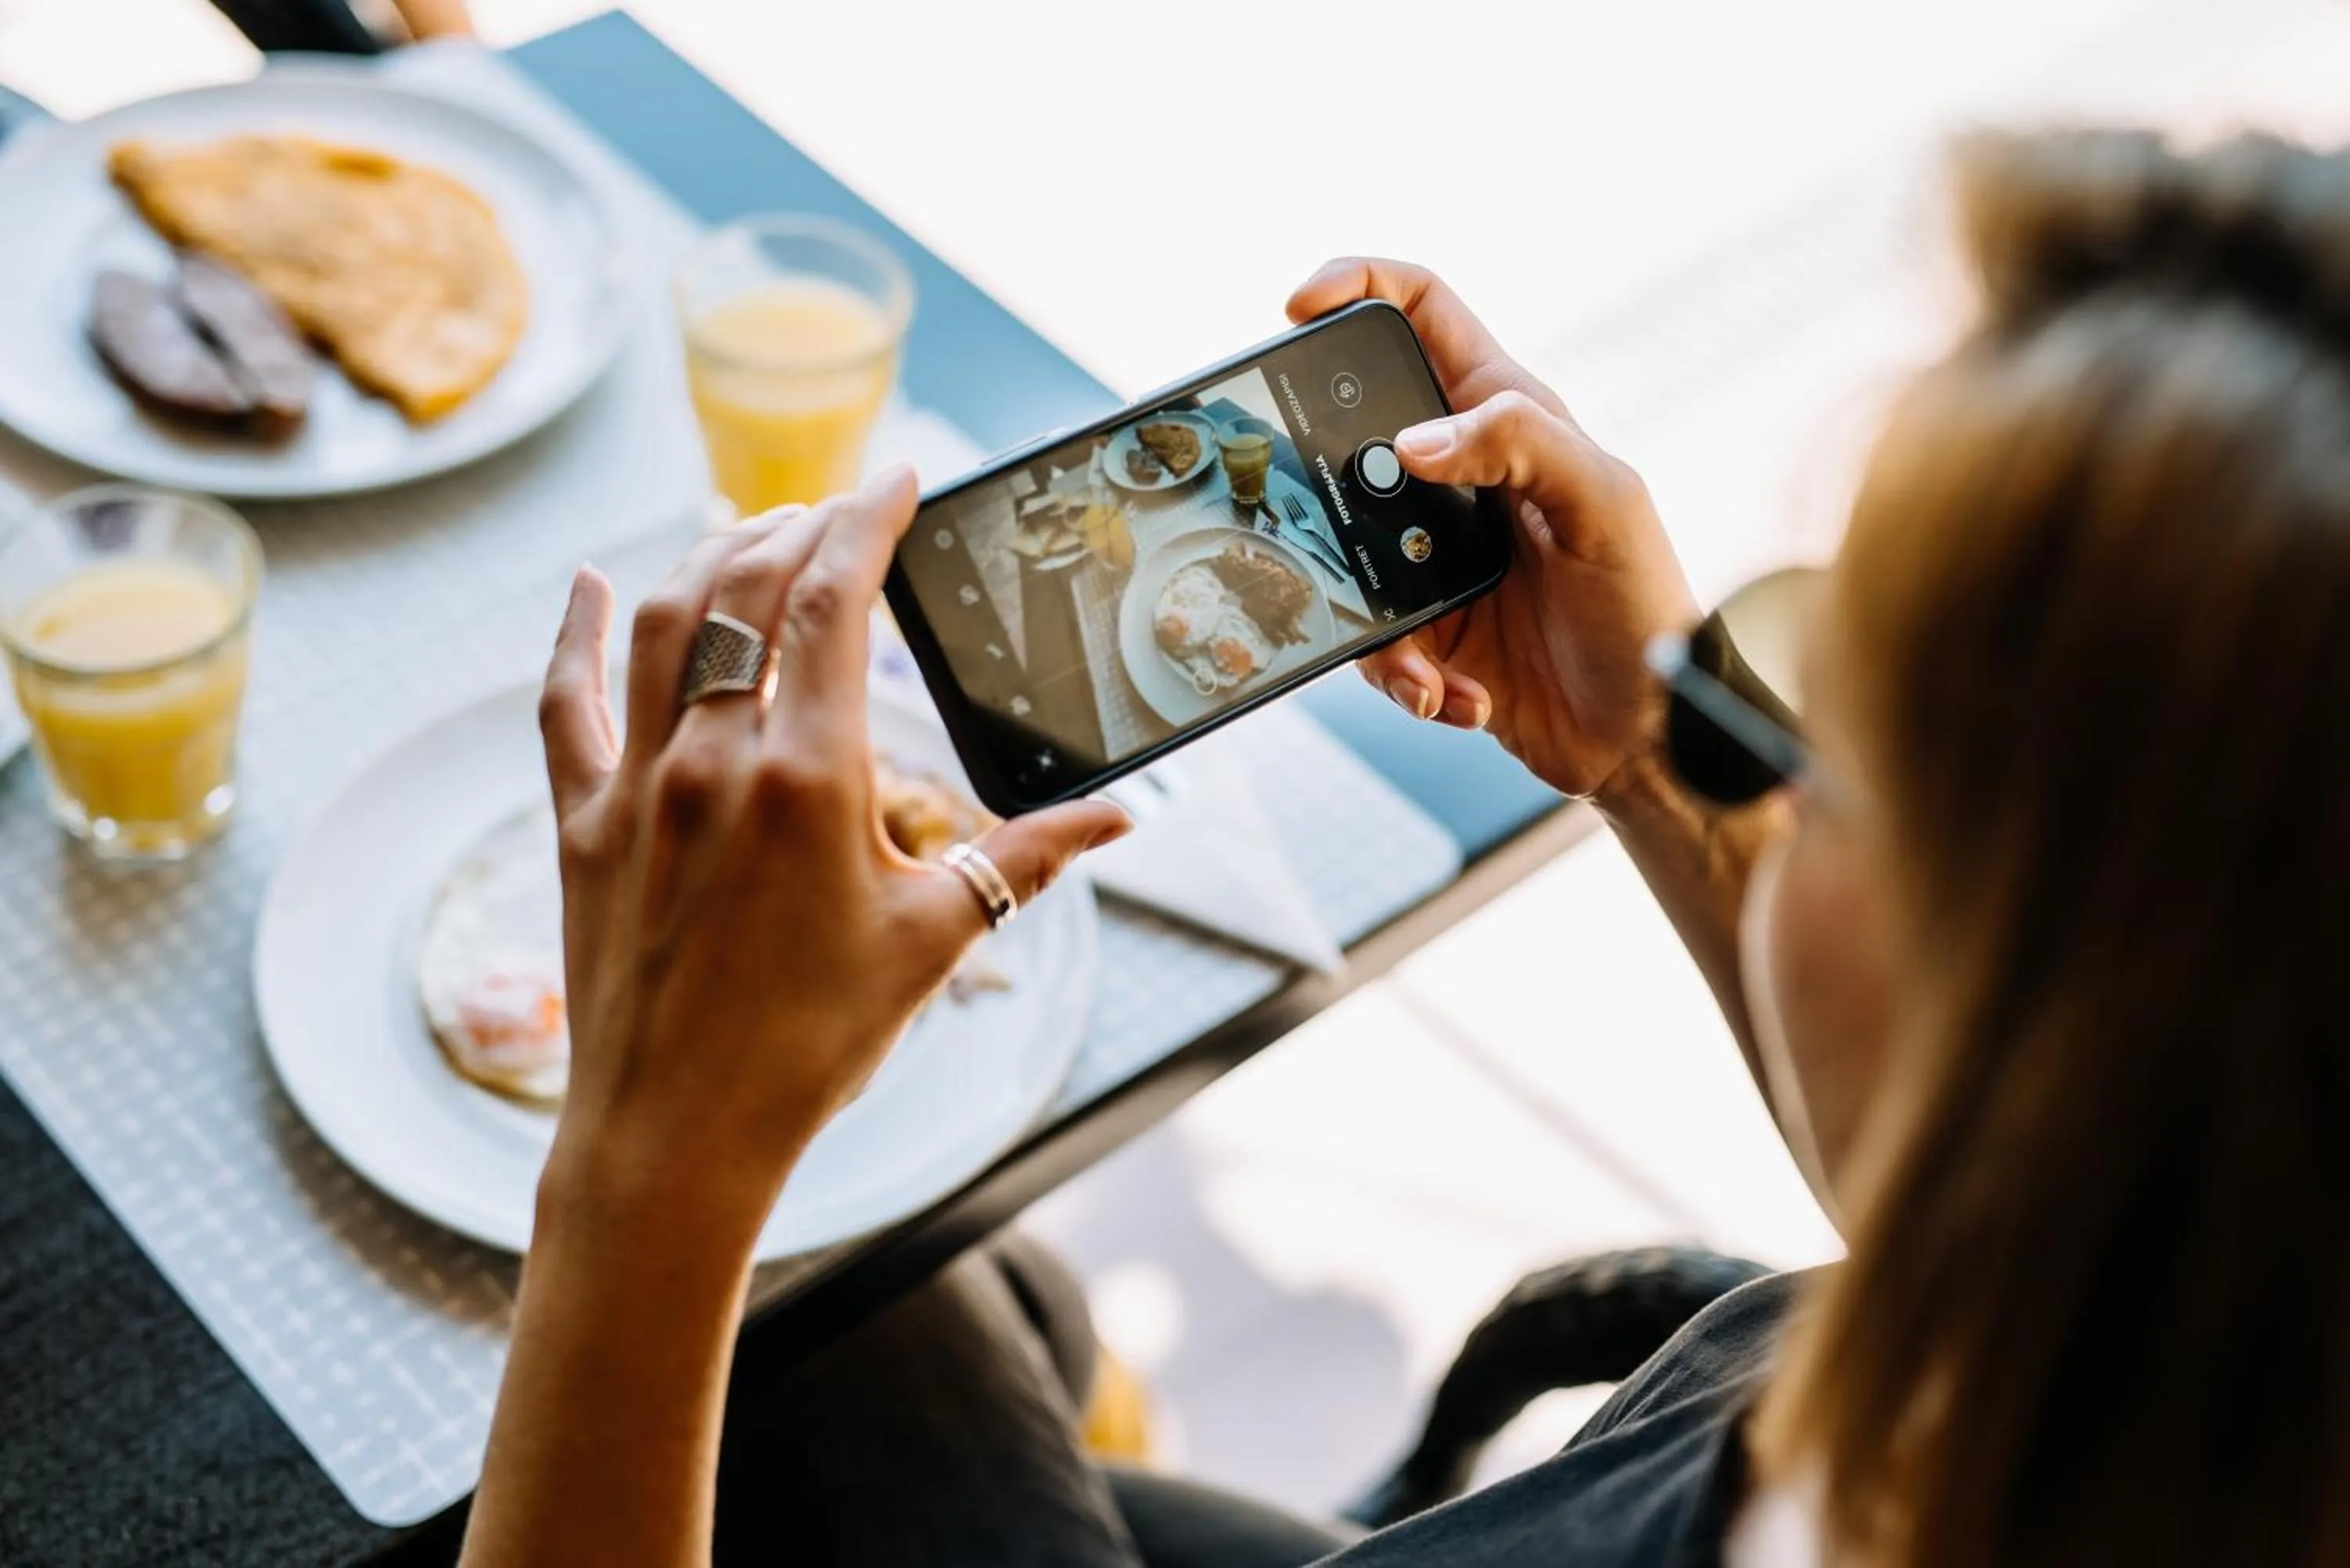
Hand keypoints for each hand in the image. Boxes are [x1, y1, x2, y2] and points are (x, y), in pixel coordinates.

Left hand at [535, 469, 1130, 1222]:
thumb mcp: (934, 942)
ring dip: (710, 556)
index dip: (866, 519)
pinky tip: (591, 584)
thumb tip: (1119, 817)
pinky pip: (566, 702)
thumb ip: (1028, 861)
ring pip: (664, 621)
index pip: (832, 597)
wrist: (677, 1137)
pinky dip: (577, 632)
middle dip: (798, 524)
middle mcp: (711, 759)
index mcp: (808, 776)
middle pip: (747, 586)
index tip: (896, 477)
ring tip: (756, 532)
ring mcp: (635, 786)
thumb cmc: (813, 1046)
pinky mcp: (580, 824)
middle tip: (840, 507)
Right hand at [1286, 260, 1697, 801]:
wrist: (1645, 738)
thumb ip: (1518, 443)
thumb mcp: (1604, 502)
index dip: (1359, 286)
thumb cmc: (1646, 609)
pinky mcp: (1424, 626)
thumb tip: (1411, 442)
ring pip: (1343, 549)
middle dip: (1320, 471)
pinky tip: (1454, 695)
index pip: (1422, 313)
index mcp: (1509, 418)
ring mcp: (1435, 553)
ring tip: (1426, 665)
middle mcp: (1463, 477)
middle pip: (1352, 432)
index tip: (1300, 307)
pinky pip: (1372, 637)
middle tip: (1319, 517)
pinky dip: (1404, 676)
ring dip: (1370, 612)